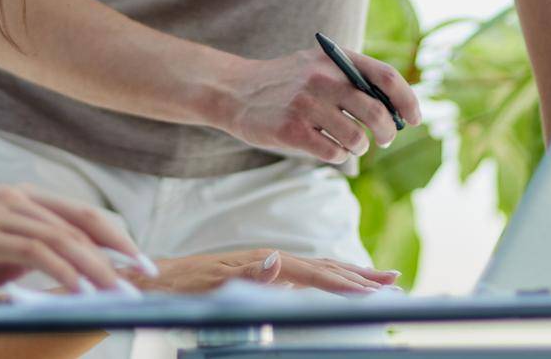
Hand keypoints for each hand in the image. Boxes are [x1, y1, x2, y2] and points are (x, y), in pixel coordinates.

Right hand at [0, 184, 145, 298]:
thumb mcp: (12, 257)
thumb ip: (47, 252)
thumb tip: (95, 271)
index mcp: (23, 197)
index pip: (82, 213)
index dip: (117, 237)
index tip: (142, 263)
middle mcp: (12, 196)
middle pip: (78, 223)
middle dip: (114, 253)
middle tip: (139, 279)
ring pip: (59, 236)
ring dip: (93, 266)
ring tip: (115, 290)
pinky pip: (33, 251)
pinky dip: (60, 269)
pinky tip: (78, 288)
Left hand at [132, 249, 399, 294]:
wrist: (155, 277)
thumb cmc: (179, 287)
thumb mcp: (207, 284)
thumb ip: (246, 274)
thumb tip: (279, 260)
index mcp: (262, 261)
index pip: (313, 273)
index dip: (345, 283)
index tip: (376, 291)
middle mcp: (269, 258)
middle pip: (323, 267)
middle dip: (359, 276)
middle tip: (396, 283)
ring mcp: (267, 263)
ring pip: (317, 268)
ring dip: (350, 274)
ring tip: (380, 279)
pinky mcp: (262, 270)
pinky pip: (304, 274)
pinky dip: (328, 276)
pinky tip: (338, 280)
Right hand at [214, 49, 421, 162]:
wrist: (234, 91)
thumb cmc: (287, 84)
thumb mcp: (317, 67)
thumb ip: (352, 80)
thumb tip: (397, 112)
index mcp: (333, 59)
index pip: (386, 77)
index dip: (408, 100)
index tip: (415, 118)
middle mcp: (321, 78)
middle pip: (376, 112)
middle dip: (387, 132)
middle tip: (383, 139)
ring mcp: (305, 104)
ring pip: (356, 138)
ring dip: (360, 147)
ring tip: (351, 144)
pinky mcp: (290, 129)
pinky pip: (333, 152)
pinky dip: (338, 155)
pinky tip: (328, 148)